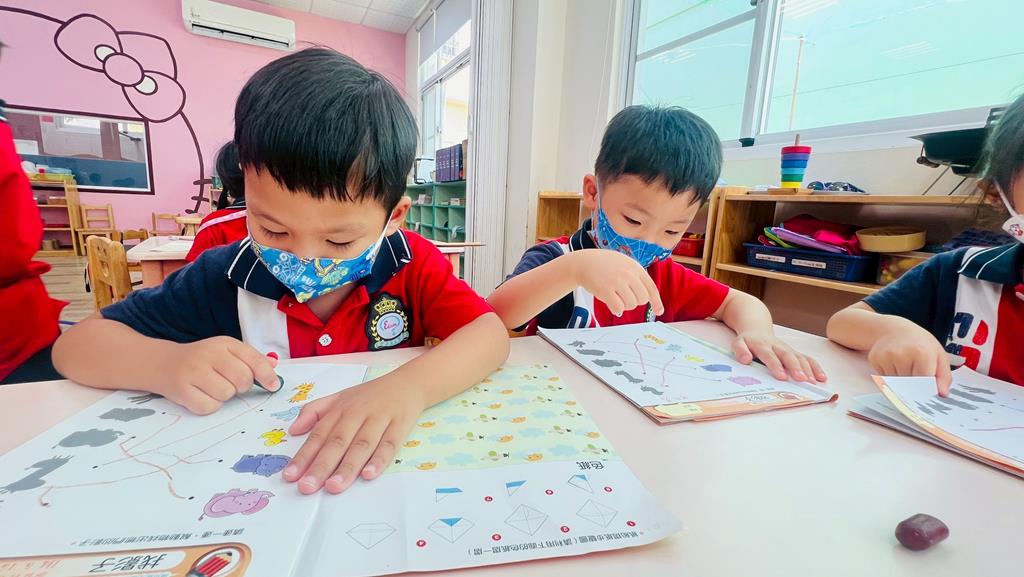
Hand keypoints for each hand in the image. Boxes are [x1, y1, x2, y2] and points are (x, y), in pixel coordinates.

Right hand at [157, 336, 280, 414]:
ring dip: (224, 396)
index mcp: (224, 343)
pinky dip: (210, 405)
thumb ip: (251, 359)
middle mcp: (209, 354)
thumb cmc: (202, 360)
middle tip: (231, 383)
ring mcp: (194, 372)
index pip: (254, 360)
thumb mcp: (226, 352)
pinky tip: (202, 395)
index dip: (267, 376)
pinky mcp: (182, 390)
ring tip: (212, 387)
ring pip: (227, 394)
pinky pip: (210, 407)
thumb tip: (274, 366)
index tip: (273, 386)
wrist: (163, 364)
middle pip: (243, 379)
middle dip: (242, 387)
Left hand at [283, 377, 424, 493]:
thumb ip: (314, 411)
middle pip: (337, 442)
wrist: (408, 382)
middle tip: (307, 487)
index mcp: (340, 409)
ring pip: (362, 445)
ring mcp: (379, 419)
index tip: (290, 476)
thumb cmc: (370, 395)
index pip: (318, 434)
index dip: (303, 456)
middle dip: (321, 466)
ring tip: (334, 486)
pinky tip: (369, 474)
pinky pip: (389, 444)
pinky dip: (379, 459)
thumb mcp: (339, 397)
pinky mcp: (400, 425)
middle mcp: (357, 414)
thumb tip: (293, 430)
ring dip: (347, 466)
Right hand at [570, 250, 663, 316]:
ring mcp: (617, 281)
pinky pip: (618, 308)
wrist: (583, 262)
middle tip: (625, 298)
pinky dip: (616, 309)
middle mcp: (628, 274)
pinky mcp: (605, 290)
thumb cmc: (604, 265)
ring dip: (624, 306)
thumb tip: (649, 296)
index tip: (659, 311)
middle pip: (642, 299)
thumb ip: (636, 276)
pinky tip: (611, 304)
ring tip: (616, 298)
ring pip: (631, 305)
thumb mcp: (624, 264)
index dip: (656, 302)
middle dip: (635, 302)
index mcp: (635, 267)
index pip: (651, 288)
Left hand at [732, 330, 826, 382]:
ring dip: (808, 369)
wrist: (757, 328)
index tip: (782, 377)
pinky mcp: (794, 352)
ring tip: (813, 382)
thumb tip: (745, 360)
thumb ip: (739, 350)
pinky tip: (822, 378)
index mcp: (762, 345)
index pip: (769, 355)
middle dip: (796, 368)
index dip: (776, 366)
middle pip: (788, 356)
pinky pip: (807, 358)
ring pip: (800, 357)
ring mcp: (787, 349)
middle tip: (802, 380)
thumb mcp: (738, 343)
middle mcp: (777, 346)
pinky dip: (815, 367)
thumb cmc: (747, 340)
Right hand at [868, 332, 950, 395]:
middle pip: (909, 386)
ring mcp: (886, 357)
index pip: (924, 384)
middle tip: (915, 373)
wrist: (894, 329)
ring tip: (904, 365)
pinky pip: (884, 378)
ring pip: (895, 384)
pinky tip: (893, 364)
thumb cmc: (919, 343)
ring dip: (901, 381)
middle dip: (913, 384)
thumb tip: (942, 394)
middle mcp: (902, 354)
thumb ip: (943, 377)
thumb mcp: (938, 355)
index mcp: (922, 353)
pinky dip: (890, 376)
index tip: (927, 392)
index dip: (926, 390)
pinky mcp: (875, 359)